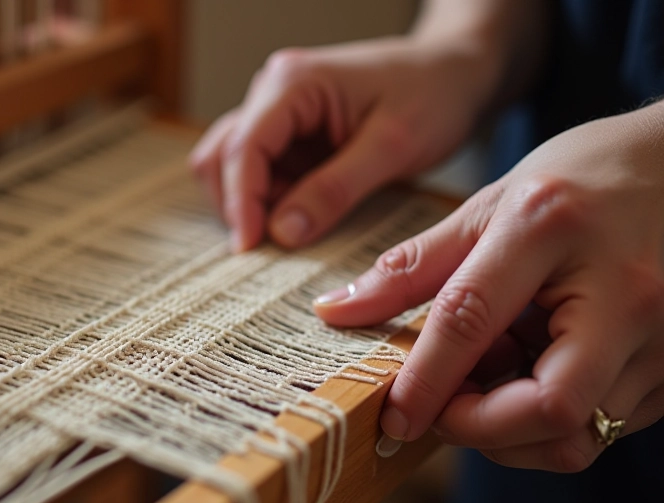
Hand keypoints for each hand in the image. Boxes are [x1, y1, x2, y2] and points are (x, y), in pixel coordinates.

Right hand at [188, 36, 496, 251]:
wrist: (456, 73)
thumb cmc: (433, 95)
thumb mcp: (391, 147)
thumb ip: (334, 189)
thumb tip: (282, 234)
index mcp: (293, 83)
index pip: (244, 148)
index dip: (241, 202)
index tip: (250, 248)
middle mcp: (273, 91)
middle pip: (223, 156)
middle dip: (239, 206)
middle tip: (267, 252)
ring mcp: (277, 112)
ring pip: (232, 165)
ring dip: (250, 204)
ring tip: (287, 234)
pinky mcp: (288, 134)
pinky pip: (259, 172)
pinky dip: (268, 200)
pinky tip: (299, 218)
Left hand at [315, 101, 663, 471]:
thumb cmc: (586, 176)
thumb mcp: (492, 204)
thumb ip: (414, 266)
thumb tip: (336, 310)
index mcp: (551, 227)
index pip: (472, 321)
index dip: (424, 380)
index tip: (392, 418)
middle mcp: (622, 288)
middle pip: (549, 407)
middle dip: (481, 429)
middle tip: (443, 411)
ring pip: (582, 430)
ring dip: (516, 428)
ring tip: (492, 381)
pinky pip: (609, 421)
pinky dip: (555, 417)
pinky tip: (537, 374)